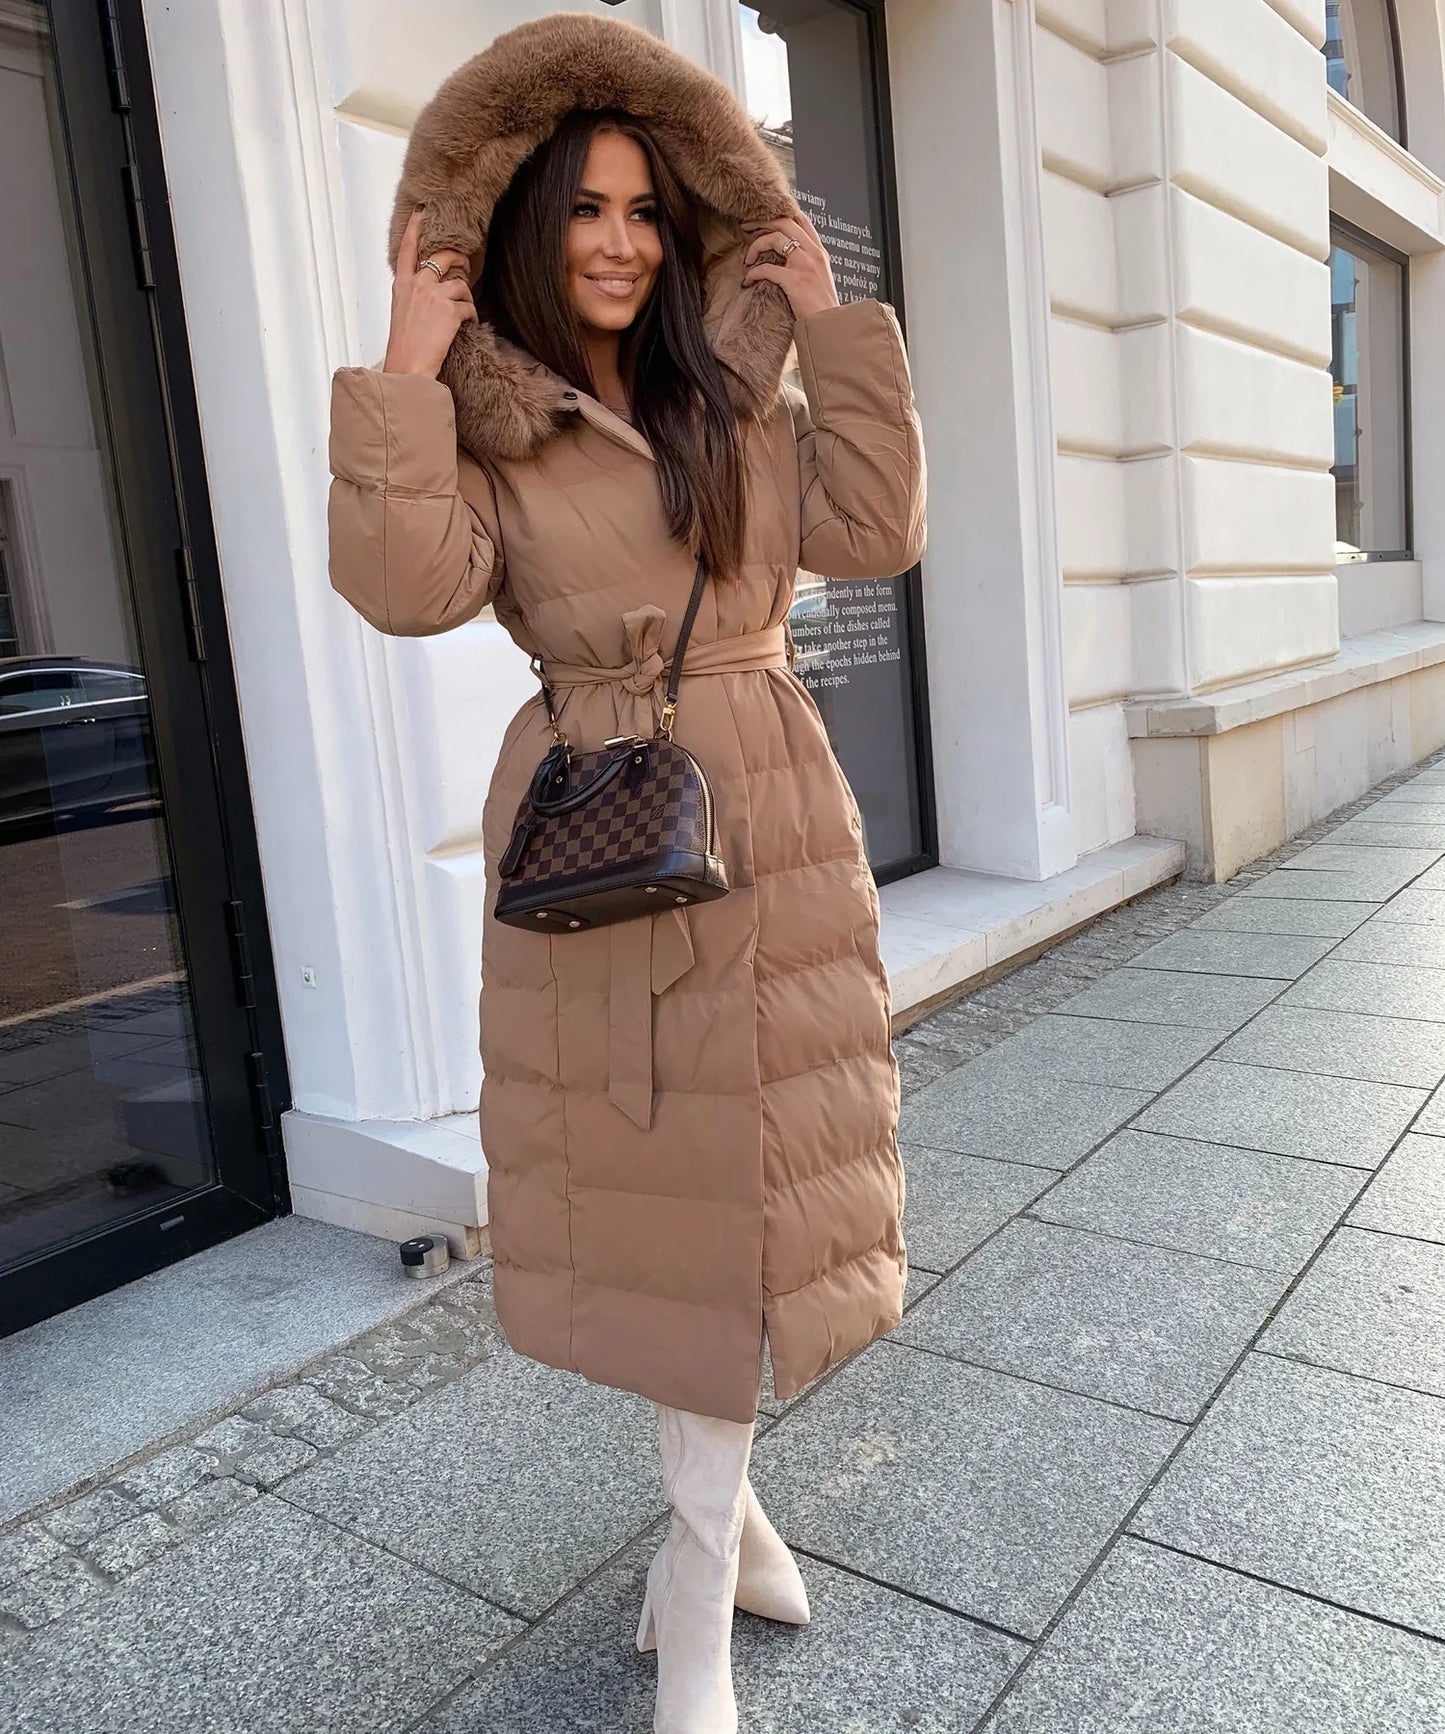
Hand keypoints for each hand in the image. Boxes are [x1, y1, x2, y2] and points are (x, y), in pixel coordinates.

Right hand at [382, 207, 477, 376]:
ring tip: (463, 313)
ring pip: (460, 283)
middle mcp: (417, 284)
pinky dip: (471, 315)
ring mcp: (434, 296)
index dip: (416, 227)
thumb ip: (413, 295)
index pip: (407, 248)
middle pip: (442, 257)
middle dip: (458, 259)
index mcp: (402, 285)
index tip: (424, 211)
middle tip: (465, 265)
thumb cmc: (404, 346)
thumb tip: (431, 291)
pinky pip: (469, 305)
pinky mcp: (450, 310)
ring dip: (466, 298)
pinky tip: (467, 324)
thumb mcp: (401, 313)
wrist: (408, 366)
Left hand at [740, 210, 839, 320]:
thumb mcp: (820, 279)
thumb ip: (808, 265)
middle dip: (761, 220)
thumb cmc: (822, 309)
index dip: (780, 213)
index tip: (764, 219)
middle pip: (785, 221)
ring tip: (748, 260)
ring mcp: (804, 266)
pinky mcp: (794, 281)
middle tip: (746, 226)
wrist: (830, 328)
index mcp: (820, 252)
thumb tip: (788, 259)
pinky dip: (752, 273)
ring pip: (774, 238)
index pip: (801, 219)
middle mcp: (814, 253)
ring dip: (755, 246)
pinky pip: (766, 268)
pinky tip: (748, 281)